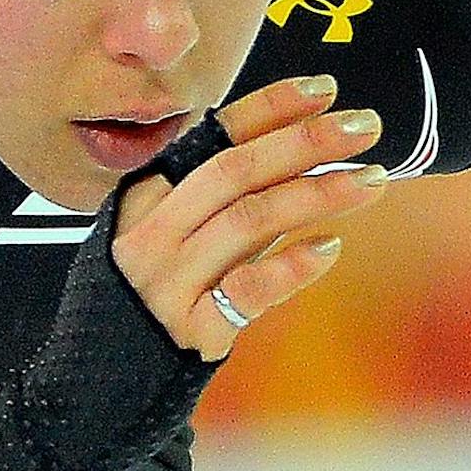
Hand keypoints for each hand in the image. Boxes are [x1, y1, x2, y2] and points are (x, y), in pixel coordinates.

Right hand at [111, 75, 387, 362]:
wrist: (98, 380)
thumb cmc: (145, 296)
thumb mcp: (161, 234)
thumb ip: (214, 199)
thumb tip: (296, 147)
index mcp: (142, 197)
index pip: (211, 138)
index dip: (269, 109)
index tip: (323, 90)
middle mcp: (150, 234)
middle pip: (234, 171)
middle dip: (305, 141)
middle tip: (365, 125)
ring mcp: (167, 282)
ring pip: (248, 220)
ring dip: (317, 194)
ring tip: (372, 179)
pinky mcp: (191, 329)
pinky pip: (249, 289)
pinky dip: (293, 266)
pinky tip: (330, 248)